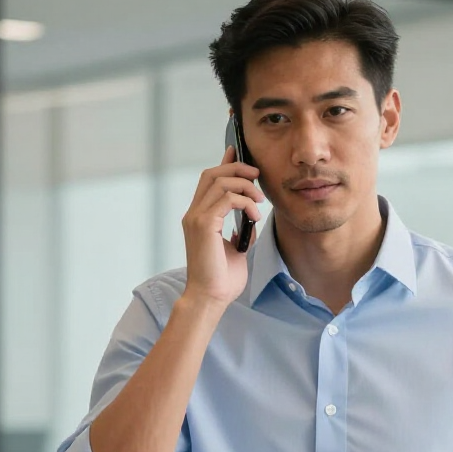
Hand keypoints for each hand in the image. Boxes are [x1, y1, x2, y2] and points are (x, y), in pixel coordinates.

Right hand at [181, 146, 263, 308]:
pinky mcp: (203, 225)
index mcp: (199, 217)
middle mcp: (193, 214)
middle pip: (212, 174)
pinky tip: (254, 215)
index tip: (238, 153)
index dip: (224, 164)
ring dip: (244, 186)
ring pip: (219, 182)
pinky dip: (244, 202)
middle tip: (257, 175)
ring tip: (259, 201)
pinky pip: (226, 199)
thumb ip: (239, 231)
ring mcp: (196, 218)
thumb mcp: (236, 249)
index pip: (209, 181)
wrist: (211, 298)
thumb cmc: (221, 279)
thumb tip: (250, 218)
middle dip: (237, 169)